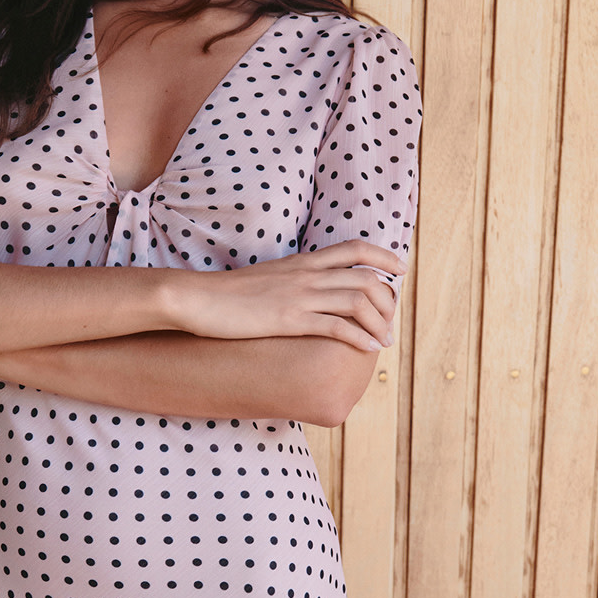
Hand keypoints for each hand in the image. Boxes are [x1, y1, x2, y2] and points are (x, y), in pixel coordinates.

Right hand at [170, 240, 404, 349]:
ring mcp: (299, 296)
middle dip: (388, 300)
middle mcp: (307, 275)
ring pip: (357, 301)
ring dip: (378, 322)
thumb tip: (304, 293)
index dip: (384, 256)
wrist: (197, 298)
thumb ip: (290, 281)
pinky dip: (358, 337)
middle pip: (365, 278)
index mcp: (302, 262)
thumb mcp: (266, 279)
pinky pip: (335, 326)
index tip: (400, 268)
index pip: (355, 249)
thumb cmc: (227, 294)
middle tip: (391, 321)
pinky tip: (367, 348)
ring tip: (383, 340)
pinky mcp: (289, 319)